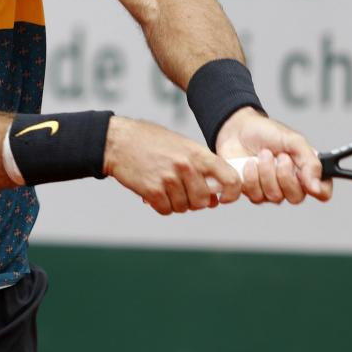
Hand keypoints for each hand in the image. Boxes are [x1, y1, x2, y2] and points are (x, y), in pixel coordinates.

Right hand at [104, 116, 242, 214]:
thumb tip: (214, 200)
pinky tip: (154, 191)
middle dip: (194, 201)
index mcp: (198, 154)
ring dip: (176, 202)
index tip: (223, 198)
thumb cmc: (152, 142)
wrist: (119, 141)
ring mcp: (169, 180)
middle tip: (182, 190)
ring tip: (165, 186)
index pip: (230, 178)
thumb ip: (201, 169)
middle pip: (203, 200)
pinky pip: (166, 210)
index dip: (232, 193)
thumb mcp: (182, 146)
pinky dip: (161, 205)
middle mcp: (186, 167)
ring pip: (184, 207)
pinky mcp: (152, 191)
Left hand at [215, 108, 331, 204]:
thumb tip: (317, 186)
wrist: (238, 129)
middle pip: (296, 197)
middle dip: (285, 176)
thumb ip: (310, 162)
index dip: (319, 190)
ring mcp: (272, 189)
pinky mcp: (254, 191)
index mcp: (306, 170)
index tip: (309, 181)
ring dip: (266, 173)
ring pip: (275, 197)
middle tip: (280, 157)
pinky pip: (257, 196)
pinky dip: (252, 178)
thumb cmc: (267, 132)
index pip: (322, 192)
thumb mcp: (293, 140)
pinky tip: (249, 164)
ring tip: (262, 155)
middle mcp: (291, 183)